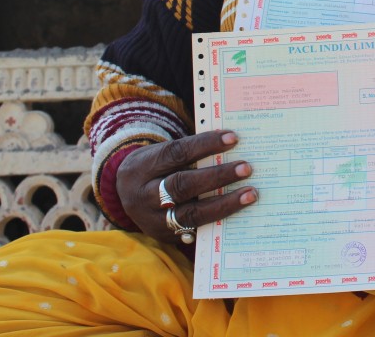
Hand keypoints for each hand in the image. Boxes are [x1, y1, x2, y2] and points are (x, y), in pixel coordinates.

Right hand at [115, 130, 256, 242]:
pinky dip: (218, 220)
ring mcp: (153, 220)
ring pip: (191, 213)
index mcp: (141, 167)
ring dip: (225, 203)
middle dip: (217, 176)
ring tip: (250, 193)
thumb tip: (231, 145)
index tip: (233, 138)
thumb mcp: (159, 154)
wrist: (124, 197)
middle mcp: (142, 196)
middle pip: (182, 185)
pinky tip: (239, 211)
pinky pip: (195, 229)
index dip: (205, 145)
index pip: (175, 153)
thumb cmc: (154, 168)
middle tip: (246, 168)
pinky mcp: (165, 236)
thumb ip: (187, 152)